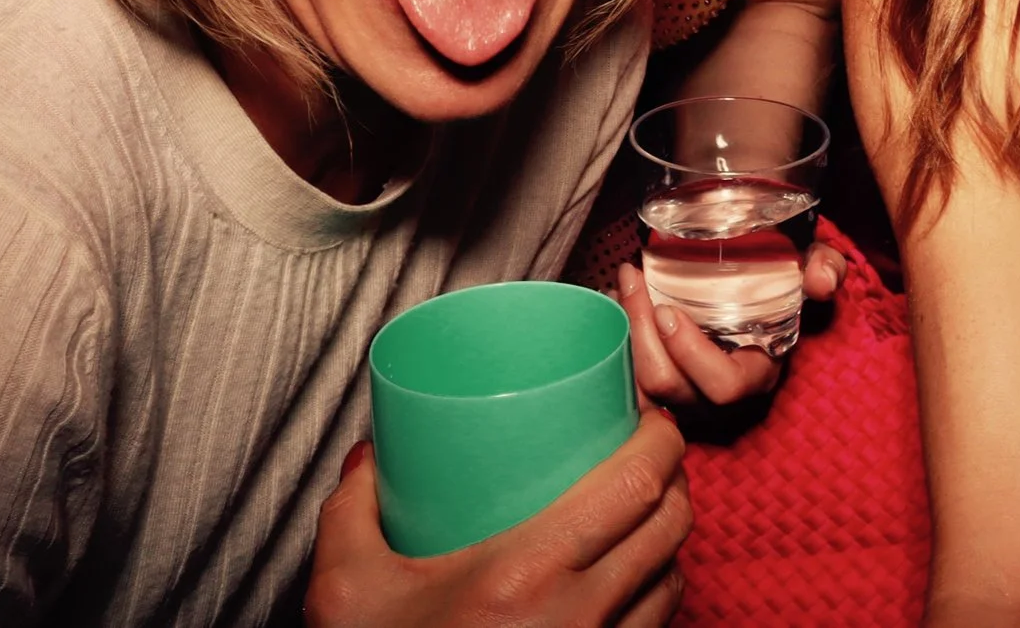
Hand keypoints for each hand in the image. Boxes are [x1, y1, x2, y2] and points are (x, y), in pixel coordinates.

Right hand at [304, 411, 689, 626]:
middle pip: (670, 523)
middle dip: (672, 474)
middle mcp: (579, 616)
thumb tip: (372, 456)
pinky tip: (634, 570)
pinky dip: (657, 587)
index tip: (646, 412)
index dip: (661, 438)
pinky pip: (657, 623)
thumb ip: (352, 512)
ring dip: (668, 533)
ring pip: (673, 575)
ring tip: (642, 504)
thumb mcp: (346, 592)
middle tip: (644, 447)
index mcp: (526, 575)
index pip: (635, 487)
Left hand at [614, 247, 848, 409]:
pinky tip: (617, 297)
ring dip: (627, 333)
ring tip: (625, 282)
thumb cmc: (785, 279)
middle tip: (634, 284)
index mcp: (757, 372)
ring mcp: (686, 390)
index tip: (668, 310)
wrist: (760, 281)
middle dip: (644, 337)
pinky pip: (631, 374)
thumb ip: (826, 268)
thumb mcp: (814, 267)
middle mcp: (719, 393)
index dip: (692, 355)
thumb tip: (820, 282)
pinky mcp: (663, 381)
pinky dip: (620, 338)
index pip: (724, 386)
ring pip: (644, 384)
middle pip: (671, 388)